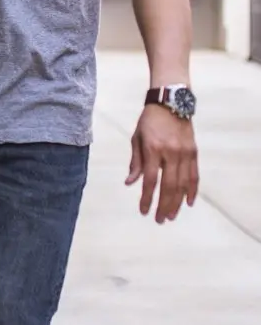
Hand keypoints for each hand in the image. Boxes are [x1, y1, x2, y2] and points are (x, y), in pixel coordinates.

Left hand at [125, 104, 198, 222]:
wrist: (170, 104)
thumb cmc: (149, 121)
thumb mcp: (136, 138)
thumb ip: (135, 161)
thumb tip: (130, 183)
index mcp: (153, 149)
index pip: (150, 180)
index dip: (146, 197)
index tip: (143, 211)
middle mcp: (170, 153)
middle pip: (168, 186)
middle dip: (163, 205)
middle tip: (159, 220)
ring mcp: (184, 153)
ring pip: (182, 184)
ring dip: (177, 202)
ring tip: (171, 216)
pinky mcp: (194, 153)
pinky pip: (194, 176)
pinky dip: (192, 190)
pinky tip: (189, 203)